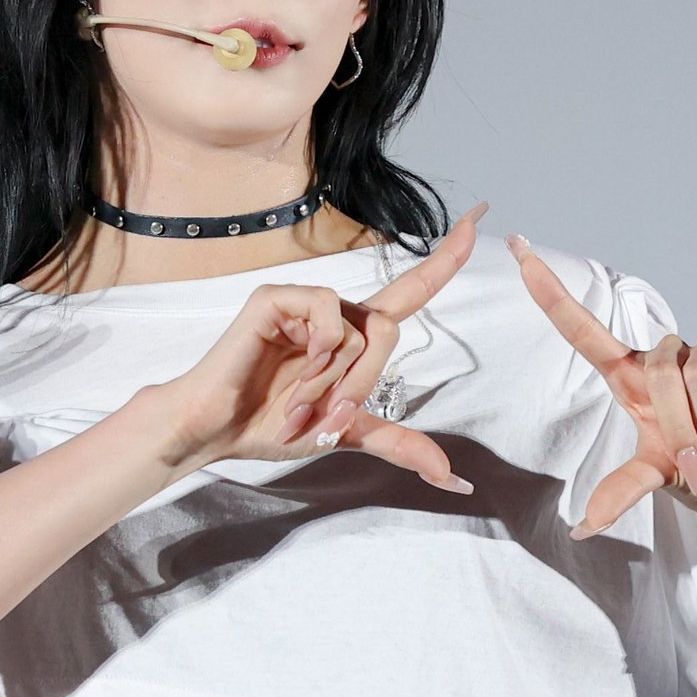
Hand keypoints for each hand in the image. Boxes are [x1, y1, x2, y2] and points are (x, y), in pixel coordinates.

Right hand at [158, 203, 487, 493]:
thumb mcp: (347, 433)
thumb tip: (453, 479)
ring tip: (297, 400)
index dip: (445, 257)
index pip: (411, 289)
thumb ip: (398, 443)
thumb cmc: (272, 424)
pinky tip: (294, 367)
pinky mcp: (278, 298)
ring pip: (360, 329)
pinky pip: (328, 313)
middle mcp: (335, 312)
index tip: (478, 217)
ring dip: (335, 379)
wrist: (219, 431)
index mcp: (353, 335)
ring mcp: (306, 302)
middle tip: (326, 415)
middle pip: (389, 330)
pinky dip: (321, 351)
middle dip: (364, 384)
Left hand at [506, 236, 696, 538]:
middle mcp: (664, 357)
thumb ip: (620, 492)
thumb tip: (581, 526)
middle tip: (691, 461)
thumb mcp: (651, 479)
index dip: (549, 291)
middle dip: (675, 425)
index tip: (517, 247)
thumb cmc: (692, 474)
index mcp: (628, 376)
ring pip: (693, 371)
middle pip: (656, 368)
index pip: (580, 327)